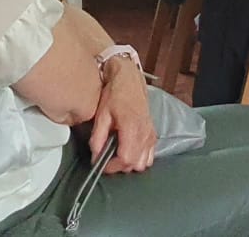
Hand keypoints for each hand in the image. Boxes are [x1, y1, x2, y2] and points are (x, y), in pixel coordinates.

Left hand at [88, 59, 156, 173]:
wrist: (129, 81)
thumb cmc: (115, 95)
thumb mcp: (102, 114)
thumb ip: (98, 137)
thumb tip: (95, 156)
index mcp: (132, 127)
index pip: (126, 159)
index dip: (112, 167)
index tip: (101, 165)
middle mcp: (145, 133)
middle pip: (135, 164)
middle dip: (119, 166)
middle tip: (107, 159)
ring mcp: (151, 134)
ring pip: (144, 163)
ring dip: (130, 164)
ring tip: (117, 154)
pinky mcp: (153, 134)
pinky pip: (150, 156)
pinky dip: (140, 158)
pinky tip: (128, 150)